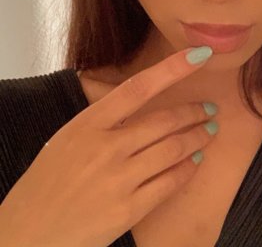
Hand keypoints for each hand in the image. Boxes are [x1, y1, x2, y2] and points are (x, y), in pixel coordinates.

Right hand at [0, 47, 217, 246]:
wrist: (27, 234)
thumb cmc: (47, 181)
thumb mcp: (69, 138)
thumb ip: (105, 121)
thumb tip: (144, 104)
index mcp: (88, 124)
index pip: (138, 87)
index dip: (172, 69)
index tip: (199, 55)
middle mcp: (106, 147)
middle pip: (165, 121)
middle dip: (195, 112)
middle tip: (210, 109)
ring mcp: (119, 179)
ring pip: (175, 149)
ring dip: (199, 137)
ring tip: (209, 131)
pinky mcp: (129, 209)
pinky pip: (171, 182)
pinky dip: (189, 168)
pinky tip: (196, 160)